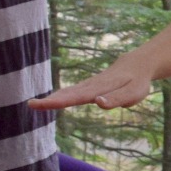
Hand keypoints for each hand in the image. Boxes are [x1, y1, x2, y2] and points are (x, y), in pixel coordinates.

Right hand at [30, 60, 155, 111]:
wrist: (138, 65)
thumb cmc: (137, 82)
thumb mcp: (133, 93)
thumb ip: (117, 99)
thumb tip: (98, 103)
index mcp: (100, 88)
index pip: (78, 97)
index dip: (60, 101)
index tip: (44, 104)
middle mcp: (91, 86)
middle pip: (69, 94)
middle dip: (51, 100)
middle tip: (32, 105)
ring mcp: (89, 85)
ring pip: (69, 91)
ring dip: (53, 98)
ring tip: (35, 104)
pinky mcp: (90, 86)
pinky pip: (73, 91)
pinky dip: (61, 95)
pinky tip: (52, 100)